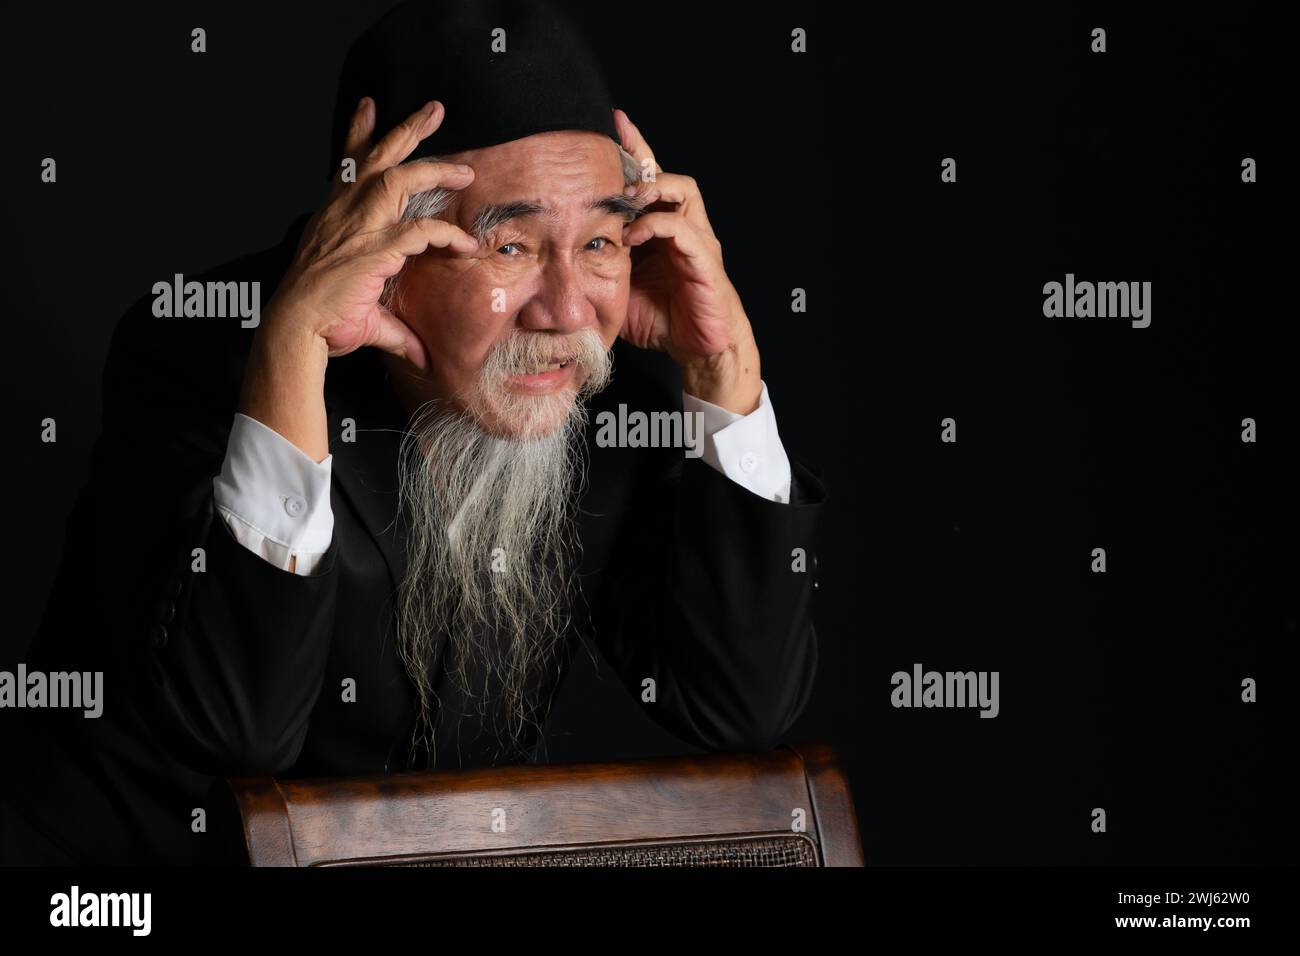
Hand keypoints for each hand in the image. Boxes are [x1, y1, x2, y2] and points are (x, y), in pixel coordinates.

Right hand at [239, 97, 478, 461]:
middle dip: (406, 130)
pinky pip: (418, 231)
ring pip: (398, 180)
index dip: (358, 134)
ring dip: (434, 169)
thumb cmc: (321, 323)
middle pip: (376, 158)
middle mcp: (343, 215)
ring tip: (465, 169)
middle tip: (434, 109)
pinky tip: (464, 243)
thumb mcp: (363, 314)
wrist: (295, 333)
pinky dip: (444, 234)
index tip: (370, 107)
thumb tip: (422, 357)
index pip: (346, 165)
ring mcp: (358, 230)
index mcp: (332, 218)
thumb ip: (398, 329)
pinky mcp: (373, 251)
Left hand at [613, 108, 761, 414]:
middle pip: (666, 174)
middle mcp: (683, 227)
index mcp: (661, 230)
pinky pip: (683, 230)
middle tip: (612, 147)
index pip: (647, 181)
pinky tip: (633, 236)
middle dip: (641, 156)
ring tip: (625, 195)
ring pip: (681, 191)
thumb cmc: (663, 319)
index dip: (631, 152)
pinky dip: (657, 226)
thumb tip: (554, 260)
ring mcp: (696, 241)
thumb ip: (597, 267)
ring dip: (651, 187)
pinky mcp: (704, 261)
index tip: (608, 126)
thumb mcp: (618, 289)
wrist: (699, 349)